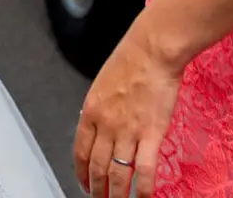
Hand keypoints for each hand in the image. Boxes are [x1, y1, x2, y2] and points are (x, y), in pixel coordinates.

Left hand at [73, 22, 183, 197]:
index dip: (81, 173)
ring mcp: (127, 131)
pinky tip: (143, 197)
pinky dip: (142, 189)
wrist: (152, 50)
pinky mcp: (151, 134)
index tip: (84, 184)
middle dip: (97, 190)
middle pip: (96, 167)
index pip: (80, 152)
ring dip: (117, 195)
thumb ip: (99, 109)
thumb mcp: (102, 84)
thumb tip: (96, 125)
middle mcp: (105, 125)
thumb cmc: (130, 60)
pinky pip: (143, 170)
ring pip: (117, 173)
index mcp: (91, 111)